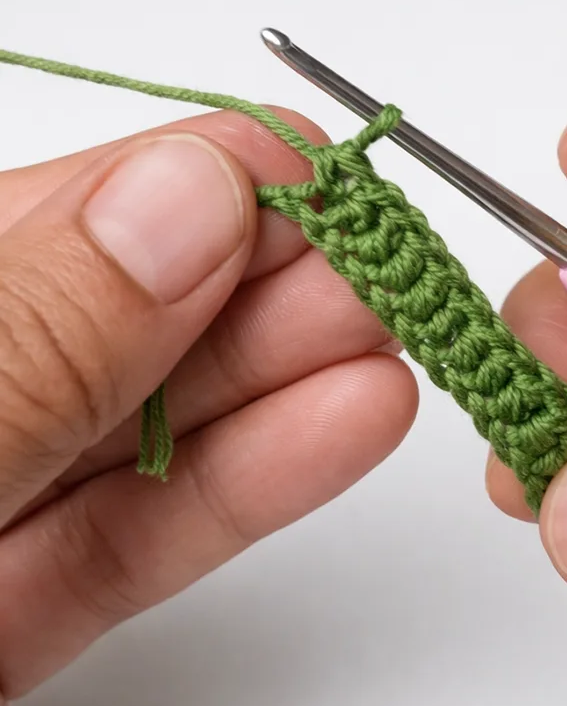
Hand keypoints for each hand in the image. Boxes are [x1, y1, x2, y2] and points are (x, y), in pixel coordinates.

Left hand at [0, 109, 417, 705]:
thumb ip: (17, 337)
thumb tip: (187, 200)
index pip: (28, 217)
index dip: (179, 180)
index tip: (304, 171)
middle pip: (104, 313)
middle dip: (260, 279)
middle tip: (377, 262)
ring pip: (141, 424)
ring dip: (283, 377)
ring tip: (391, 337)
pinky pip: (141, 534)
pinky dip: (252, 483)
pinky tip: (347, 425)